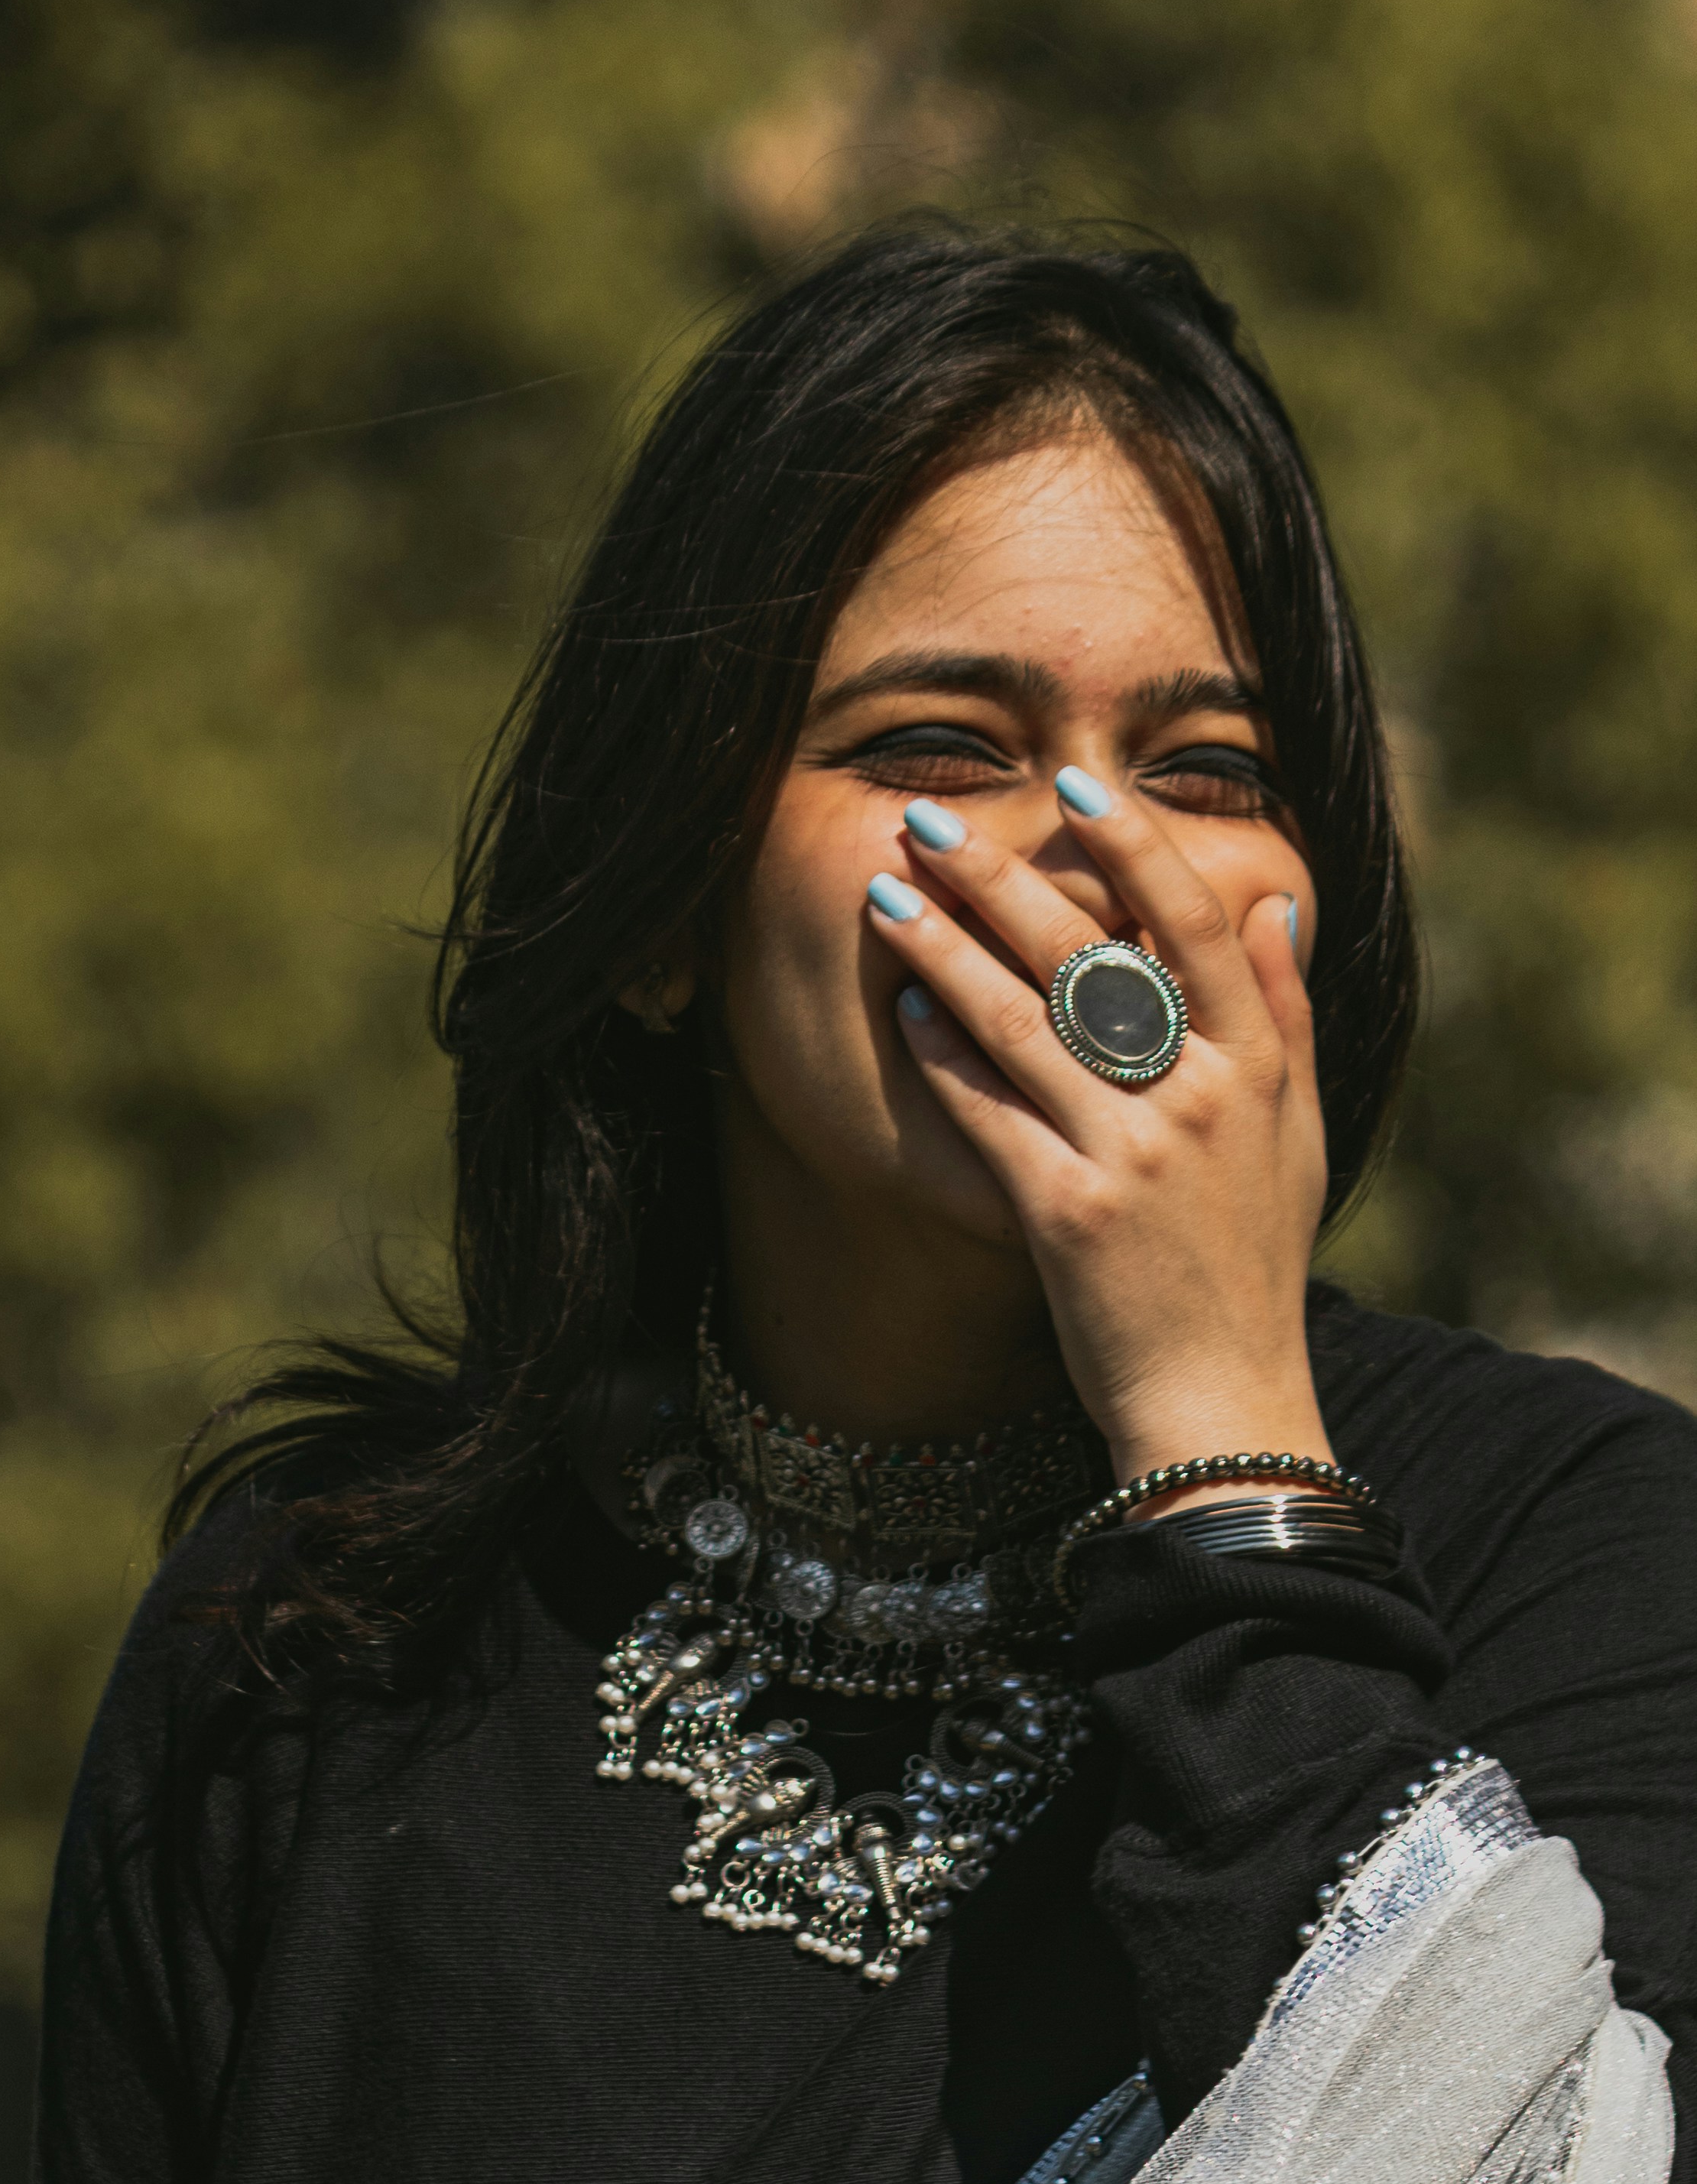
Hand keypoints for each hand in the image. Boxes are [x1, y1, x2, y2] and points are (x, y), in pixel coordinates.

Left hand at [864, 771, 1331, 1490]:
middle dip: (999, 877)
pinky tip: (905, 1008)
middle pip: (1089, 956)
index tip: (1076, 783)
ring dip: (945, 950)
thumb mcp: (1297, 1137)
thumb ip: (1287, 1017)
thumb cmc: (1250, 1268)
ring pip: (1024, 1023)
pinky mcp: (1068, 1214)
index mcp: (1257, 1070)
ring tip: (886, 895)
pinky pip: (993, 1115)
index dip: (1135, 844)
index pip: (1196, 924)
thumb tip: (1276, 907)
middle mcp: (1199, 1100)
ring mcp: (1133, 1156)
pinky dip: (947, 1057)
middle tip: (929, 819)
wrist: (1222, 1400)